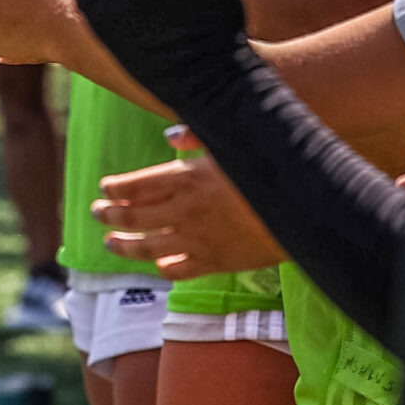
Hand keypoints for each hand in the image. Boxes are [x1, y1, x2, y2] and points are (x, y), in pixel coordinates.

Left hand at [94, 140, 283, 274]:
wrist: (307, 211)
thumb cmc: (272, 168)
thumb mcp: (234, 144)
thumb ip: (198, 137)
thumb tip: (169, 135)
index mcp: (187, 178)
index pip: (135, 185)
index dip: (115, 188)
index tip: (104, 187)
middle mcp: (185, 211)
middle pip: (133, 217)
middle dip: (109, 214)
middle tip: (96, 212)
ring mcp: (198, 240)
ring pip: (147, 248)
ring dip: (124, 245)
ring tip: (110, 243)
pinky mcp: (216, 262)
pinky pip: (180, 269)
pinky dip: (165, 267)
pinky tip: (159, 266)